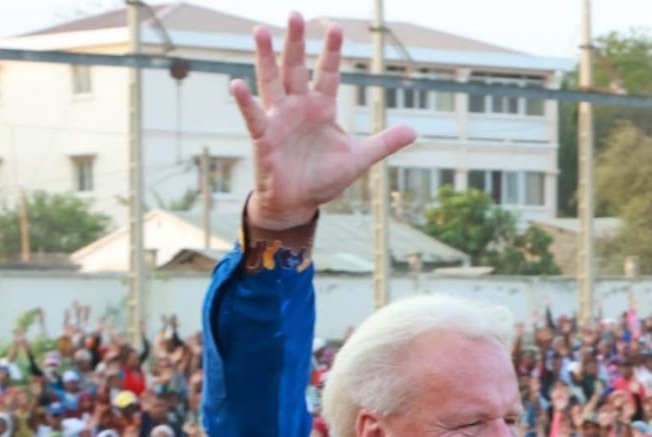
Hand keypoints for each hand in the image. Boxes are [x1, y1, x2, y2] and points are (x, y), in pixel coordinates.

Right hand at [234, 14, 416, 229]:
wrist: (299, 203)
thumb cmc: (323, 178)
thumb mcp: (358, 159)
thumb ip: (384, 143)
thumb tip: (414, 131)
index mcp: (322, 107)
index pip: (328, 73)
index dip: (332, 52)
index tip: (336, 27)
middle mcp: (299, 106)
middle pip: (296, 67)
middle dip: (296, 42)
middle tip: (295, 14)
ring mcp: (279, 119)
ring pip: (271, 81)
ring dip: (266, 57)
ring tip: (260, 30)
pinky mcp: (264, 137)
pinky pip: (253, 116)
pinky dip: (245, 102)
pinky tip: (236, 84)